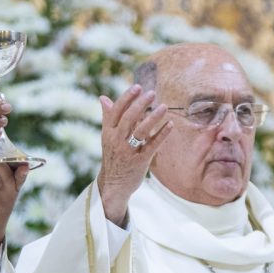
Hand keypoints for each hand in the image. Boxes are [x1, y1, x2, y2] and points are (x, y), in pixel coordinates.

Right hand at [96, 84, 172, 224]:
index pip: (116, 111)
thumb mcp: (107, 137)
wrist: (114, 185)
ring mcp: (128, 151)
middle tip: (152, 93)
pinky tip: (170, 125)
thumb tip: (103, 97)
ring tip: (164, 107)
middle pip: (129, 118)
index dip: (127, 98)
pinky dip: (162, 134)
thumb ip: (108, 117)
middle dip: (141, 104)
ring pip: (141, 130)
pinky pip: (152, 145)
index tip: (138, 87)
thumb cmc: (113, 157)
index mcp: (108, 132)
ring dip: (154, 117)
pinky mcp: (140, 161)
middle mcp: (116, 140)